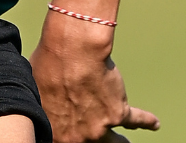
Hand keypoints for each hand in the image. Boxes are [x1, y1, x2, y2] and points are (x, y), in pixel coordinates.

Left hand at [29, 16, 158, 142]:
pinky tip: (154, 124)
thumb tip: (32, 97)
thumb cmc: (48, 63)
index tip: (70, 134)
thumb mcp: (33, 87)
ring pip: (115, 141)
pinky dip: (146, 121)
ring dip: (119, 141)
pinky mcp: (119, 113)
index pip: (62, 140)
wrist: (72, 50)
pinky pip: (136, 120)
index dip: (66, 136)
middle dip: (93, 141)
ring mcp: (100, 128)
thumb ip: (39, 101)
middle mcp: (79, 137)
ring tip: (123, 142)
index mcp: (55, 132)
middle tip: (95, 138)